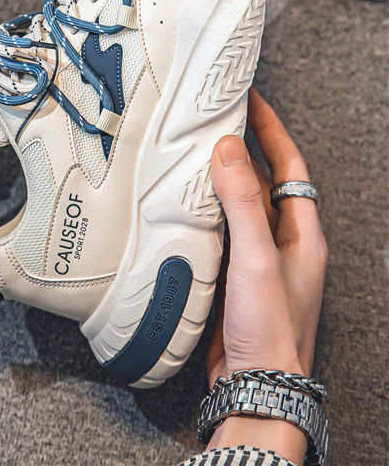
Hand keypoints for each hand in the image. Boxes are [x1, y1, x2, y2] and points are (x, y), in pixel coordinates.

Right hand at [204, 88, 326, 461]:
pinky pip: (219, 226)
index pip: (289, 164)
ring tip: (192, 149)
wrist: (255, 385)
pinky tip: (181, 200)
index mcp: (300, 232)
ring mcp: (256, 256)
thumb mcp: (257, 258)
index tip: (250, 98)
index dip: (271, 128)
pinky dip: (202, 206)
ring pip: (238, 202)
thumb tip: (228, 149)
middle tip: (213, 118)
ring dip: (219, 176)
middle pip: (262, 179)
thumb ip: (242, 203)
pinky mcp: (233, 271)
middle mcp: (281, 240)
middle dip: (241, 146)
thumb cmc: (270, 330)